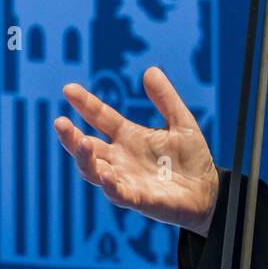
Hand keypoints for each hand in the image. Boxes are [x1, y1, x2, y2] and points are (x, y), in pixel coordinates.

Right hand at [54, 66, 220, 236]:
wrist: (207, 190)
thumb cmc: (191, 158)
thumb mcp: (182, 122)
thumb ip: (166, 99)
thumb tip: (150, 70)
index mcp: (128, 137)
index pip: (100, 117)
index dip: (85, 104)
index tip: (68, 88)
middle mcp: (120, 158)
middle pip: (87, 147)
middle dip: (71, 137)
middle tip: (59, 122)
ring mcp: (126, 179)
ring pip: (93, 171)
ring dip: (84, 158)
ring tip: (81, 141)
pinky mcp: (138, 198)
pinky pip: (118, 194)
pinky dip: (110, 185)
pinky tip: (107, 175)